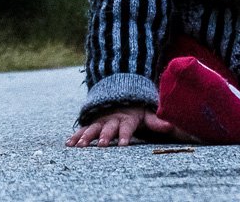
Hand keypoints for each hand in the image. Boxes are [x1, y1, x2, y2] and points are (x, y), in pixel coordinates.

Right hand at [65, 106, 183, 146]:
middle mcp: (113, 119)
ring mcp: (101, 120)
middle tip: (102, 145)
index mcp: (127, 118)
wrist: (120, 92)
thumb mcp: (147, 113)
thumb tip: (170, 125)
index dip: (125, 135)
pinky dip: (76, 135)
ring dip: (87, 137)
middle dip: (105, 136)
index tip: (124, 144)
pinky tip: (69, 144)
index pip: (127, 127)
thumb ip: (156, 120)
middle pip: (108, 128)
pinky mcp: (92, 122)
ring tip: (80, 146)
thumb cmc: (136, 109)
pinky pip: (83, 129)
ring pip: (93, 128)